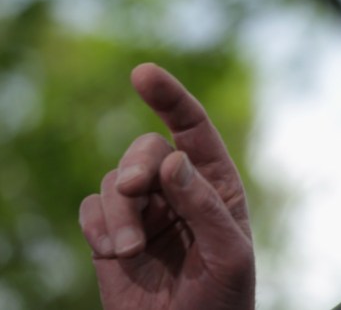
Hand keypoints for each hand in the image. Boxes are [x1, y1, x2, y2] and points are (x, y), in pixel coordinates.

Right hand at [78, 64, 254, 309]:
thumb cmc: (224, 300)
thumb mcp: (230, 253)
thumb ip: (205, 206)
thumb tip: (174, 160)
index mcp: (216, 185)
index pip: (193, 129)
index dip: (170, 98)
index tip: (142, 74)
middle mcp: (178, 190)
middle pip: (145, 150)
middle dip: (137, 166)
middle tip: (135, 189)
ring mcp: (143, 212)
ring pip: (114, 181)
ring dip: (118, 212)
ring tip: (129, 252)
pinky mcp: (111, 235)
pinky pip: (90, 209)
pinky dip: (97, 225)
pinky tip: (114, 254)